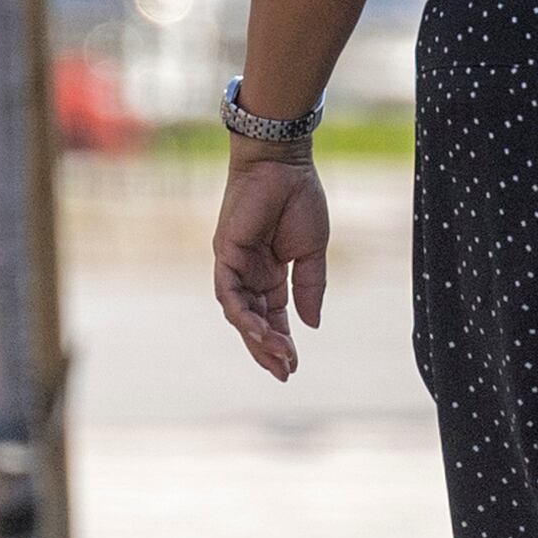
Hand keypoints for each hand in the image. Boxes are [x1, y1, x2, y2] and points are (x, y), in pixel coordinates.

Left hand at [213, 150, 328, 380]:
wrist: (284, 164)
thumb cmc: (299, 199)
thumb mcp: (312, 251)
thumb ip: (310, 287)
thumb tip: (312, 325)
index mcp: (270, 274)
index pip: (273, 317)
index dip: (282, 342)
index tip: (293, 366)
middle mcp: (248, 274)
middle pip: (253, 321)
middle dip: (267, 349)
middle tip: (284, 373)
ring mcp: (234, 265)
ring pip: (239, 313)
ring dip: (257, 337)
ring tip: (279, 356)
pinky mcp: (224, 253)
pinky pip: (229, 293)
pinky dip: (243, 314)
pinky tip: (260, 331)